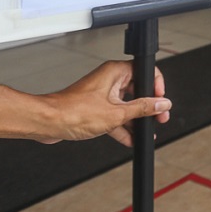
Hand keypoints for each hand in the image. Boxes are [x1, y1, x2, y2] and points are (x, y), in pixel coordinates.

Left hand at [41, 61, 170, 146]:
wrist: (48, 123)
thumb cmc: (74, 111)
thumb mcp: (117, 113)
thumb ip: (143, 108)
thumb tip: (162, 104)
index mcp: (116, 72)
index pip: (146, 73)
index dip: (156, 87)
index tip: (161, 100)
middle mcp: (110, 80)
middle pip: (137, 91)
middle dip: (148, 108)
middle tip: (158, 118)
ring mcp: (102, 94)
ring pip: (126, 106)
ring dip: (135, 121)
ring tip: (145, 133)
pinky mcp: (95, 108)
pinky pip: (115, 115)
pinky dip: (122, 126)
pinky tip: (130, 139)